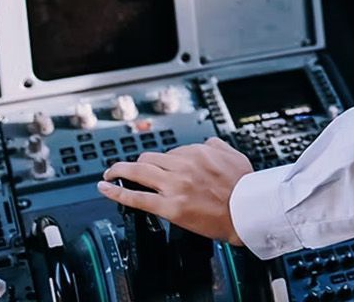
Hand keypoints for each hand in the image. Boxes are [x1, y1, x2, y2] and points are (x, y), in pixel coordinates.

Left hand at [98, 136, 253, 246]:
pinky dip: (116, 192)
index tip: (161, 167)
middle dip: (137, 163)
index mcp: (197, 152)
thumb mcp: (234, 156)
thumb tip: (207, 143)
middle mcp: (183, 166)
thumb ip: (217, 146)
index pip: (171, 151)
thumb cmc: (245, 187)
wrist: (248, 211)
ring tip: (110, 174)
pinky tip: (105, 188)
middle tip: (128, 169)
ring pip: (137, 172)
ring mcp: (174, 186)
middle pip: (148, 158)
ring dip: (119, 171)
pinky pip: (136, 198)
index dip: (164, 161)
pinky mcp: (169, 207)